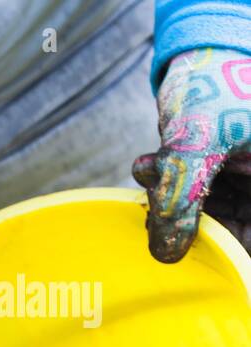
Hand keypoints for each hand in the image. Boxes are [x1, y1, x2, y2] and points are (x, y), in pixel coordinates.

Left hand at [134, 47, 250, 262]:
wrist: (199, 50)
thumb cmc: (212, 86)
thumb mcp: (195, 143)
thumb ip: (181, 197)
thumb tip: (167, 255)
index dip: (228, 246)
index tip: (187, 247)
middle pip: (236, 224)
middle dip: (188, 219)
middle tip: (152, 212)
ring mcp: (246, 173)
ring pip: (211, 210)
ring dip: (172, 199)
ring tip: (149, 174)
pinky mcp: (222, 168)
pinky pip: (196, 192)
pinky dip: (170, 184)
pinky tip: (147, 167)